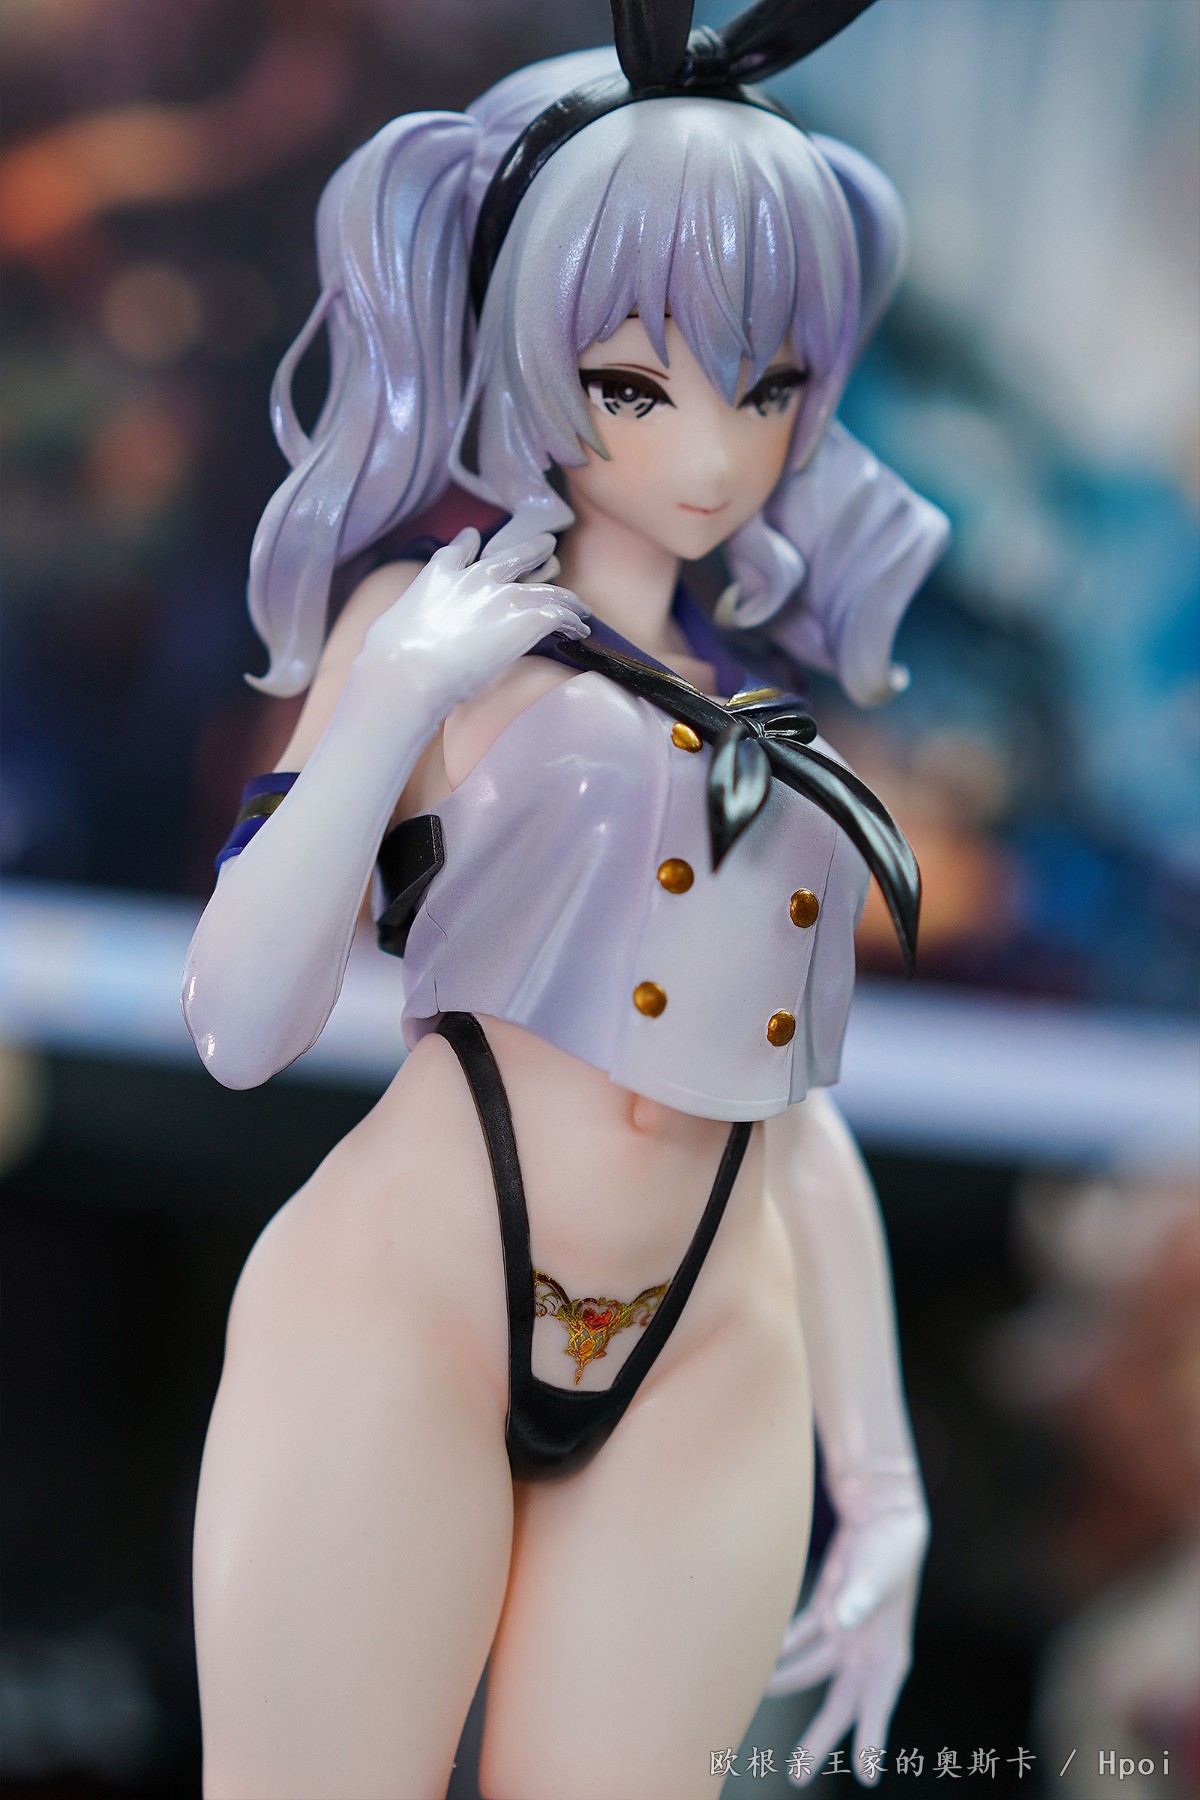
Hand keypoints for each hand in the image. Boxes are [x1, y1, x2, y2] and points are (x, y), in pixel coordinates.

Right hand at [359, 529, 587, 708]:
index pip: (459, 551)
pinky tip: (579, 630)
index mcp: (438, 575)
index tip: (474, 540)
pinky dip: (571, 621)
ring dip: (566, 597)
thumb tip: (391, 640)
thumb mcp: (388, 629)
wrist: (409, 669)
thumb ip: (404, 624)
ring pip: (546, 588)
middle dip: (532, 549)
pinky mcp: (526, 617)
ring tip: (580, 607)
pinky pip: (559, 614)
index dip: (469, 545)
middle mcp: (475, 578)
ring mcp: (503, 595)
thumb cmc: (388, 657)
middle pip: (512, 555)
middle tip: (546, 543)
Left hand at [767, 1480, 927, 1787]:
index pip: (879, 1706)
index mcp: (889, 1656)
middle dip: (819, 1740)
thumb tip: (838, 1622)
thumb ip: (859, 1600)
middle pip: (839, 1705)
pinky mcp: (826, 1614)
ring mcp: (844, 1636)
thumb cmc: (889, 1549)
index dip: (871, 1740)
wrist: (881, 1517)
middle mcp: (865, 1654)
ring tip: (758, 1694)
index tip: (866, 1774)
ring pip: (810, 1672)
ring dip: (785, 1683)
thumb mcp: (879, 1574)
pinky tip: (760, 1658)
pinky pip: (800, 1640)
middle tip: (797, 1774)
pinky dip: (783, 1649)